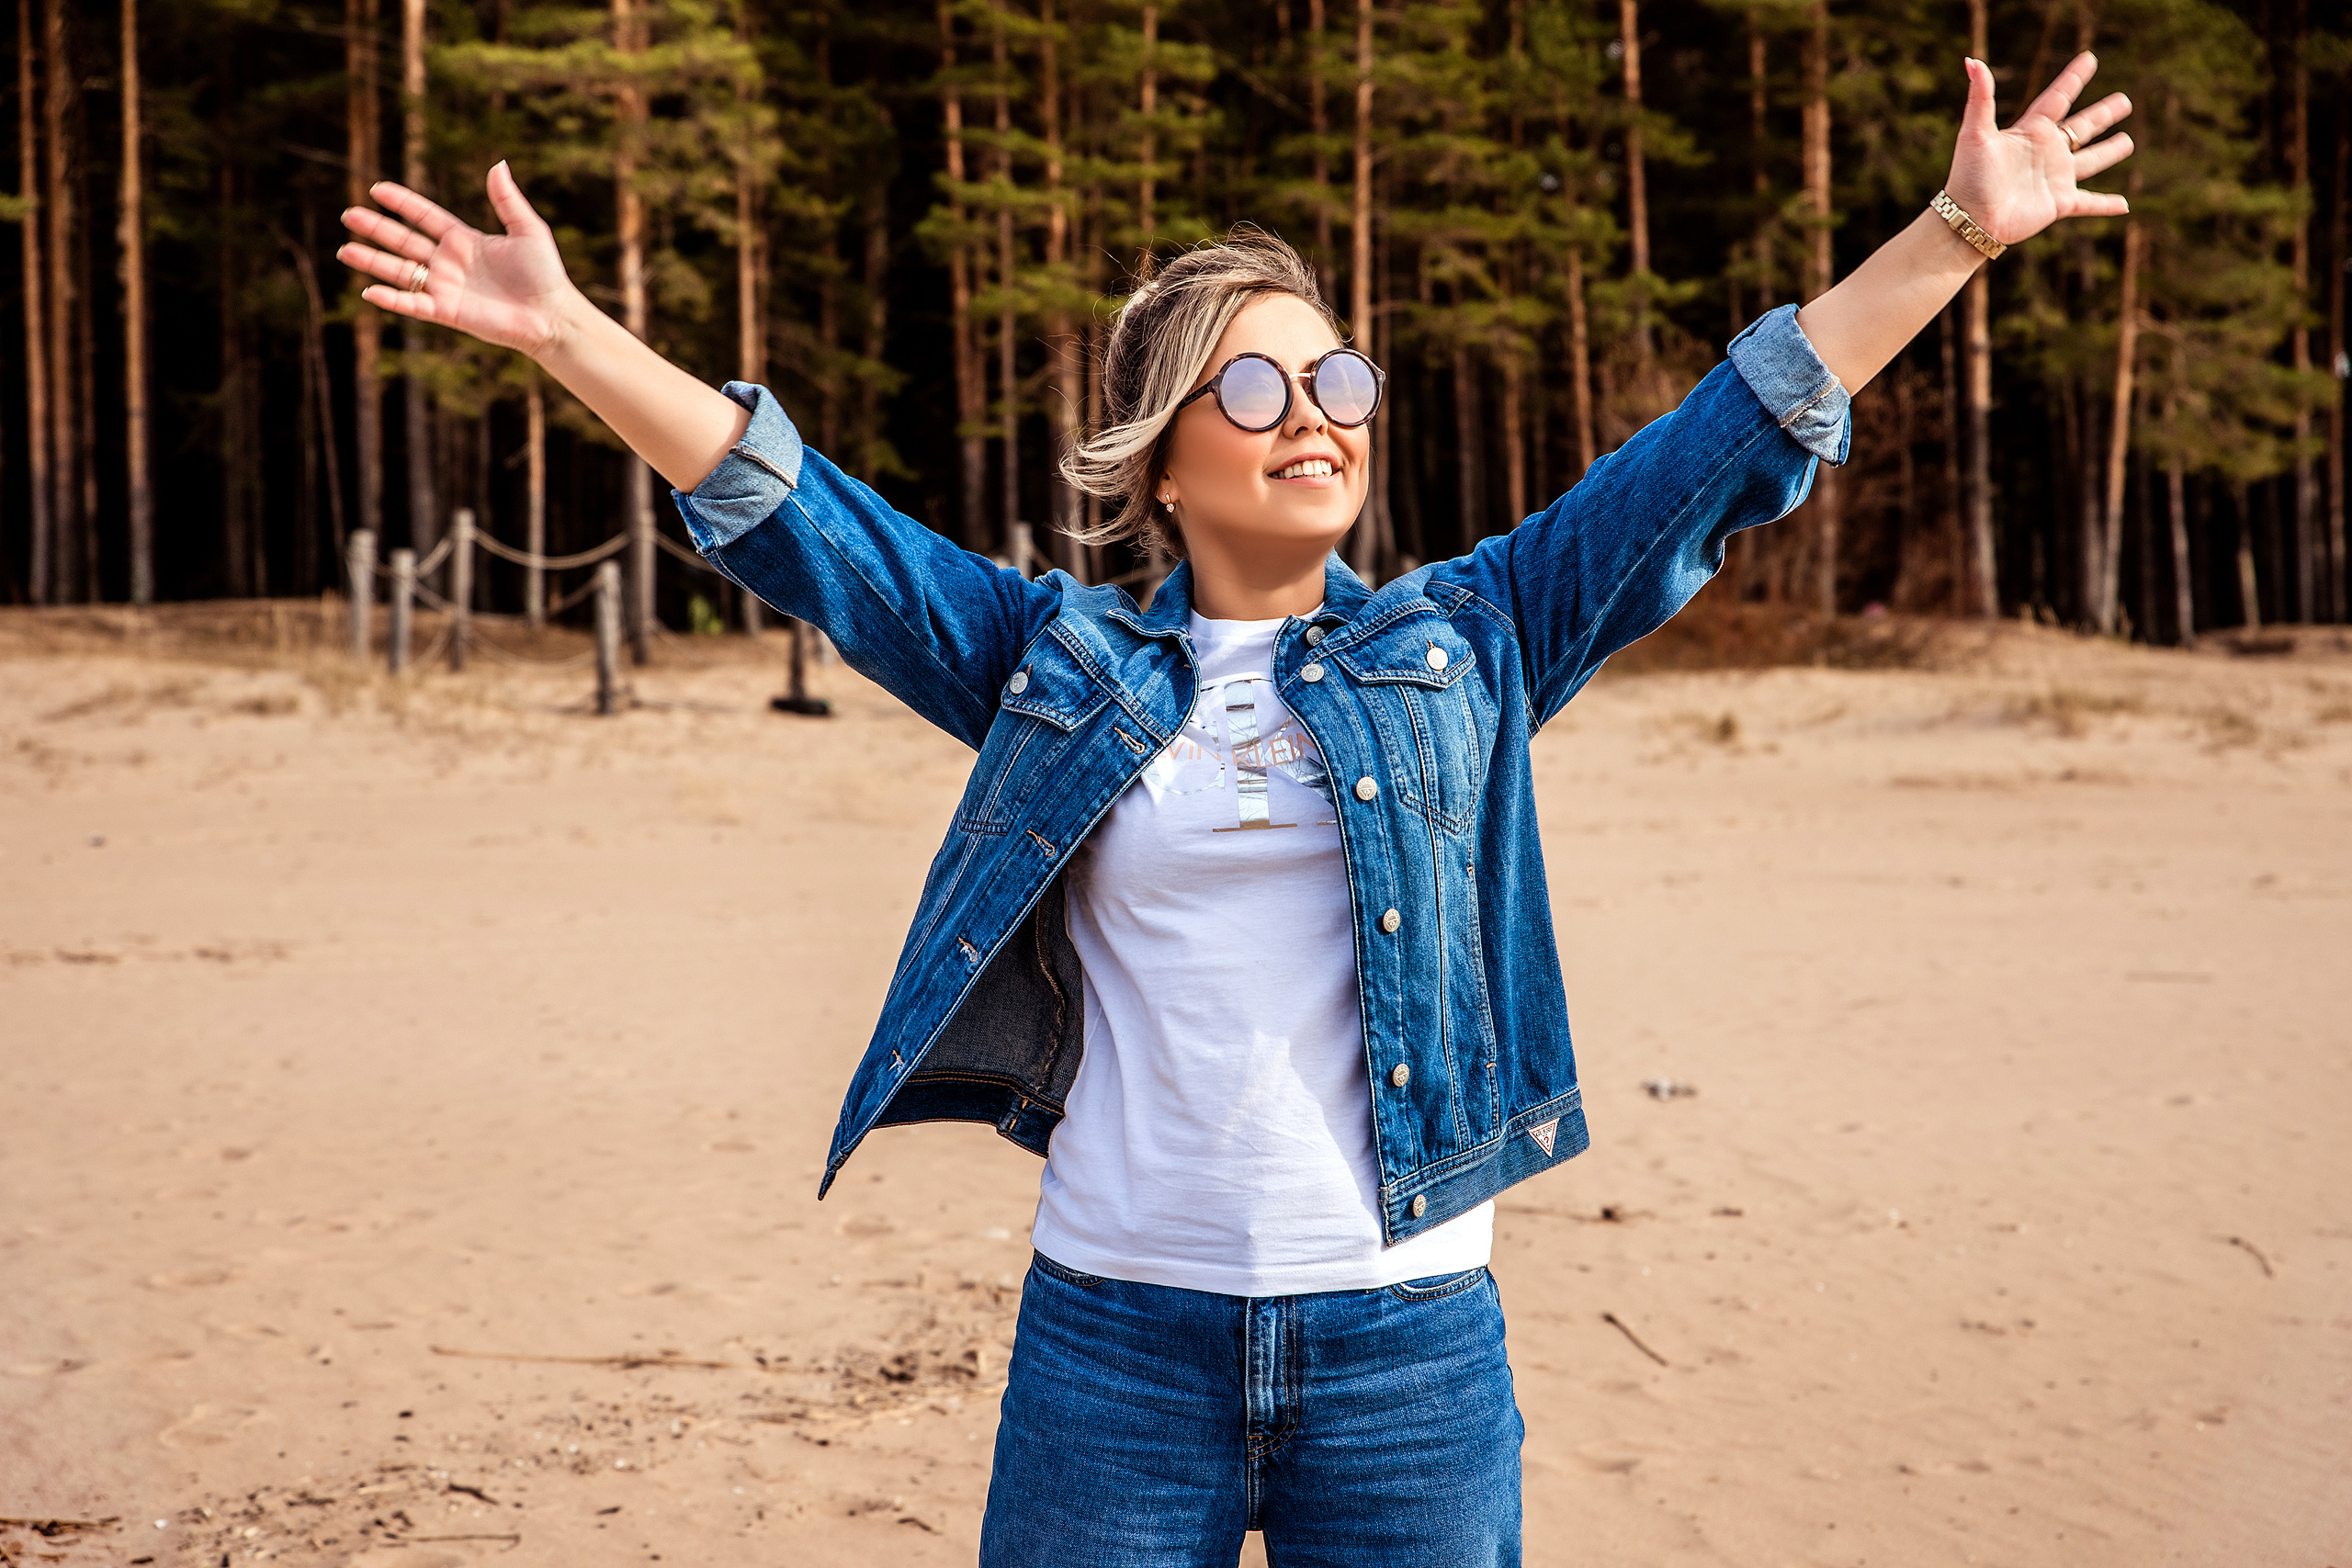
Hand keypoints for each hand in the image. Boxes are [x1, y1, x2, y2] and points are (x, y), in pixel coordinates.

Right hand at [337, 162, 577, 358]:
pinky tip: (370, 291)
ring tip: (345, 251)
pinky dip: (392, 300)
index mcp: (465, 240)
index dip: (402, 203)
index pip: (425, 217)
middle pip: (404, 241)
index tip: (376, 189)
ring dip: (372, 262)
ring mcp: (446, 288)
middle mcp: (450, 262)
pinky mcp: (448, 312)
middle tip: (348, 216)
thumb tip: (498, 164)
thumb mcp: (528, 230)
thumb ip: (507, 200)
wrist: (552, 315)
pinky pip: (413, 304)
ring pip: (400, 272)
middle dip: (376, 229)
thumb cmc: (545, 274)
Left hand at [1945, 52, 2134, 246]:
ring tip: (2128, 142)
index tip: (2089, 59)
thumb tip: (1972, 61)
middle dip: (2103, 114)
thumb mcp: (1974, 134)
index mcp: (2030, 132)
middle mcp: (2046, 152)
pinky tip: (2124, 206)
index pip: (2057, 98)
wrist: (1968, 219)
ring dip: (2110, 151)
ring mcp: (2054, 178)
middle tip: (2124, 101)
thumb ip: (1980, 98)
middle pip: (2082, 127)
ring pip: (2091, 161)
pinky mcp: (2058, 203)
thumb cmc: (1968, 177)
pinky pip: (2089, 203)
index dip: (2073, 78)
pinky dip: (2106, 205)